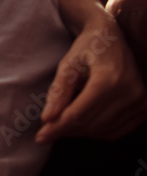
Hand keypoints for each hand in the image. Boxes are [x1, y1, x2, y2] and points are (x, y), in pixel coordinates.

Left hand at [38, 17, 146, 142]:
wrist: (113, 37)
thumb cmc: (86, 48)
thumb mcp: (67, 64)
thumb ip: (58, 91)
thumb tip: (47, 119)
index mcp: (109, 80)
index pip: (78, 114)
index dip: (57, 128)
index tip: (39, 138)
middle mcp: (129, 93)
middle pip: (91, 125)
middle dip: (66, 131)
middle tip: (46, 133)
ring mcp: (141, 102)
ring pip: (103, 131)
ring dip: (81, 133)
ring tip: (63, 125)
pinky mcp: (145, 108)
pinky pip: (117, 131)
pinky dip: (97, 131)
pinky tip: (82, 124)